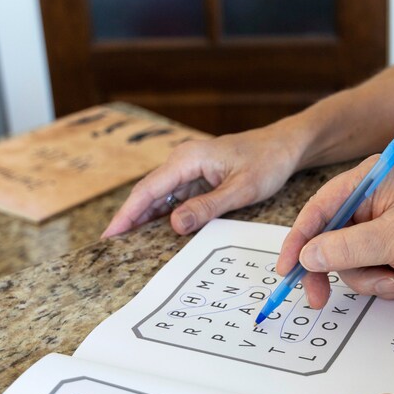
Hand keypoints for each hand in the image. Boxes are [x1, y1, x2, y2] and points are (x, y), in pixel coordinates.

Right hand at [102, 126, 300, 236]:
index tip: (109, 234)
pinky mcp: (197, 176)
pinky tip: (155, 231)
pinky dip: (163, 213)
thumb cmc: (267, 163)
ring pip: (160, 196)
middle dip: (129, 218)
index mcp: (188, 159)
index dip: (127, 214)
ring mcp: (189, 168)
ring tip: (126, 243)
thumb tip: (174, 224)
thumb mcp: (241, 189)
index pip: (149, 189)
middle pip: (148, 193)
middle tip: (111, 246)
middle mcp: (183, 160)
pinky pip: (174, 196)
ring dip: (144, 218)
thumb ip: (207, 207)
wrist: (284, 147)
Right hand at [276, 158, 393, 307]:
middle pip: (328, 240)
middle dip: (334, 269)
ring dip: (369, 279)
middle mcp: (373, 201)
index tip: (287, 269)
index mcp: (370, 181)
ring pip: (348, 262)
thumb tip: (308, 255)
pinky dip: (385, 283)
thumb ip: (345, 247)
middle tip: (319, 298)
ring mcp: (383, 227)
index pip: (319, 209)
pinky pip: (369, 272)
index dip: (298, 240)